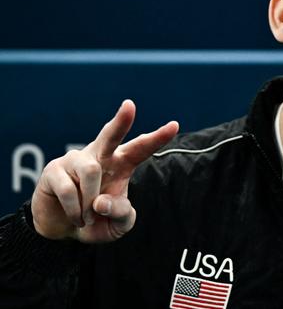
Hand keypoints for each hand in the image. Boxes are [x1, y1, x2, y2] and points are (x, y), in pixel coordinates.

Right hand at [30, 100, 178, 242]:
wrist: (64, 232)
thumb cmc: (97, 222)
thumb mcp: (119, 224)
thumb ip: (121, 214)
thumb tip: (101, 202)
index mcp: (121, 164)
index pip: (141, 148)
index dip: (157, 138)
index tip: (175, 125)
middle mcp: (99, 157)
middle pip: (110, 135)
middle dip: (121, 121)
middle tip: (130, 106)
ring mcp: (75, 160)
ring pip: (90, 171)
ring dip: (90, 201)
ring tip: (87, 218)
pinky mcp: (53, 170)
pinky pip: (68, 188)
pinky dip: (75, 210)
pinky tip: (76, 217)